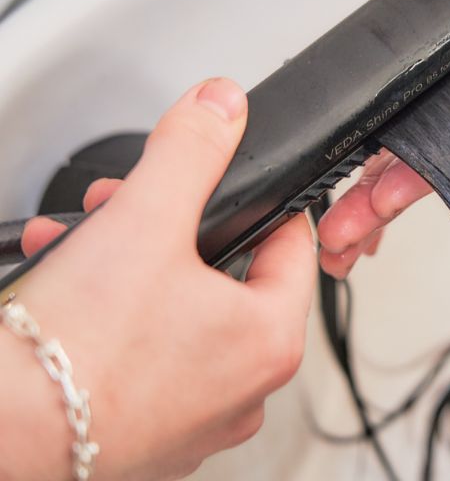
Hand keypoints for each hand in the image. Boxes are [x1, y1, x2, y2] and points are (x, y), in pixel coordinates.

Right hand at [0, 79, 315, 479]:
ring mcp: (197, 416)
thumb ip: (192, 152)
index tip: (220, 182)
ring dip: (131, 262)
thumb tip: (223, 105)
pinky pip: (147, 353)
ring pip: (180, 311)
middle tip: (126, 204)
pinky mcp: (149, 430)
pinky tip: (70, 288)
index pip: (293, 244)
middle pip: (227, 275)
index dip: (253, 199)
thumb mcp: (144, 221)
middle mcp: (245, 389)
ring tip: (81, 239)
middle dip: (168, 225)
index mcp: (271, 341)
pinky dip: (115, 314)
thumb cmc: (74, 355)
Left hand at [318, 0, 449, 276]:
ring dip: (378, 182)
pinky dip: (372, 136)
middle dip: (401, 195)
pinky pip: (396, 96)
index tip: (398, 199)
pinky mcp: (421, 39)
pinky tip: (347, 170)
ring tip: (338, 225)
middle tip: (353, 231)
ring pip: (419, 135)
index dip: (444, 171)